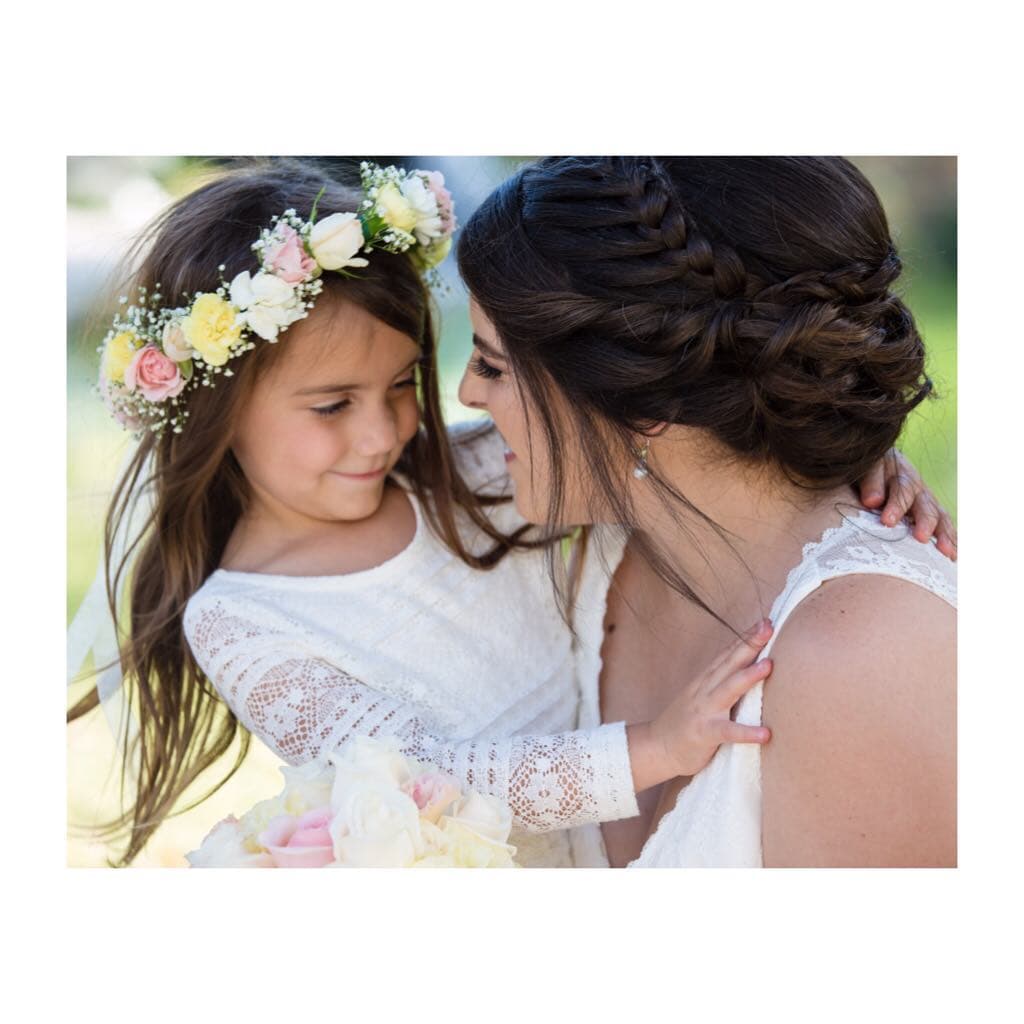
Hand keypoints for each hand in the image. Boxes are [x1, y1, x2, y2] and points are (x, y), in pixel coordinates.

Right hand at [626, 620, 773, 790]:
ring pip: (727, 690)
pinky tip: (765, 733)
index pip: (728, 654)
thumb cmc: (686, 722)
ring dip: (747, 677)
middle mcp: (705, 691)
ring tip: (768, 665)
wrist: (656, 747)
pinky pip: (727, 732)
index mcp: (706, 681)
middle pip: (729, 663)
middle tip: (767, 627)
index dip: (745, 637)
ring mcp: (703, 711)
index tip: (765, 621)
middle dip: (749, 644)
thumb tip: (750, 671)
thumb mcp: (703, 697)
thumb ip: (722, 684)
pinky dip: (745, 732)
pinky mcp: (704, 734)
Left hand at [857, 448, 956, 560]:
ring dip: (943, 534)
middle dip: (924, 521)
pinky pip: (944, 526)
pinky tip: (953, 556)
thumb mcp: (866, 469)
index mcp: (899, 474)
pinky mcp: (930, 514)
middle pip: (924, 504)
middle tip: (921, 537)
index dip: (896, 504)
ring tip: (946, 552)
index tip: (887, 521)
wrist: (874, 468)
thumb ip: (870, 482)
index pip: (900, 488)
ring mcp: (925, 501)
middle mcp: (916, 487)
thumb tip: (873, 501)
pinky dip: (950, 540)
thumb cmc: (865, 471)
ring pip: (939, 516)